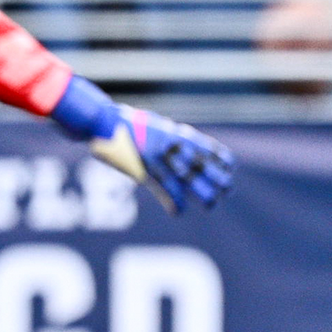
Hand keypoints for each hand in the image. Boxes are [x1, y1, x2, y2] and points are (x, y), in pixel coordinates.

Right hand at [49, 75, 234, 211]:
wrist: (101, 120)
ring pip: (186, 179)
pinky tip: (178, 211)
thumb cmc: (125, 123)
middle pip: (201, 165)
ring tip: (211, 205)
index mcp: (174, 133)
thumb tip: (182, 145)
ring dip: (201, 193)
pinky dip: (173, 201)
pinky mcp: (142, 169)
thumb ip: (168, 137)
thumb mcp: (152, 125)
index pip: (205, 148)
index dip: (220, 158)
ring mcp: (157, 157)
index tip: (230, 167)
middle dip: (217, 179)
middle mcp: (170, 145)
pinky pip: (162, 188)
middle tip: (227, 190)